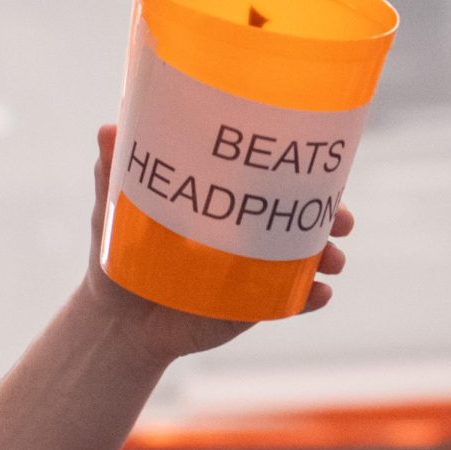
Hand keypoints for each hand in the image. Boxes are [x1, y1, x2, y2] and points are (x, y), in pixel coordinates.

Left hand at [82, 124, 353, 366]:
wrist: (116, 321)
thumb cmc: (120, 257)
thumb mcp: (116, 209)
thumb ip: (114, 171)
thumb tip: (107, 128)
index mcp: (227, 204)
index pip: (272, 180)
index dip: (303, 173)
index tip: (326, 167)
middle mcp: (250, 235)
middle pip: (304, 218)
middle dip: (333, 216)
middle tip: (343, 220)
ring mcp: (257, 273)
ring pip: (307, 260)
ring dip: (328, 257)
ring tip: (333, 261)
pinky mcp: (253, 308)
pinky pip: (292, 302)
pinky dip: (310, 298)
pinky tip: (319, 294)